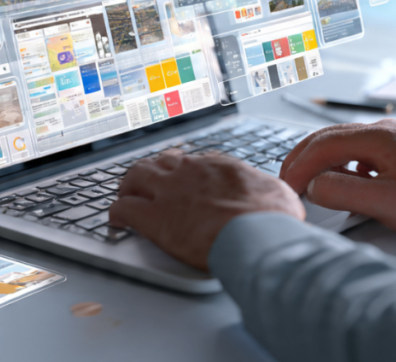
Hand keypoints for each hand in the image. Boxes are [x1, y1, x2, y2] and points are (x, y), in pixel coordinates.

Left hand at [109, 150, 304, 270]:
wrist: (257, 234)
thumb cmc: (273, 219)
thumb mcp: (278, 195)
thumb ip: (267, 193)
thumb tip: (277, 200)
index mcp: (218, 166)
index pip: (192, 161)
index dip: (183, 170)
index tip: (182, 179)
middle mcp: (190, 172)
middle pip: (159, 162)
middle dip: (149, 171)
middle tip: (144, 184)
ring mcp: (169, 192)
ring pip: (135, 176)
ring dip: (128, 186)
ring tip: (125, 196)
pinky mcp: (154, 218)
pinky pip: (124, 208)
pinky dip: (117, 213)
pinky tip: (117, 221)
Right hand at [280, 119, 395, 237]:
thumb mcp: (388, 203)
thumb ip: (344, 193)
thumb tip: (314, 186)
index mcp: (377, 136)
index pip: (320, 145)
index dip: (297, 168)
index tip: (285, 190)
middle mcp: (384, 130)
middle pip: (327, 138)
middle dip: (301, 160)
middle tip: (285, 184)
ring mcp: (395, 138)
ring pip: (343, 144)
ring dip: (320, 162)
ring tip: (308, 185)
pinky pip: (360, 152)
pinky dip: (341, 165)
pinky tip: (346, 184)